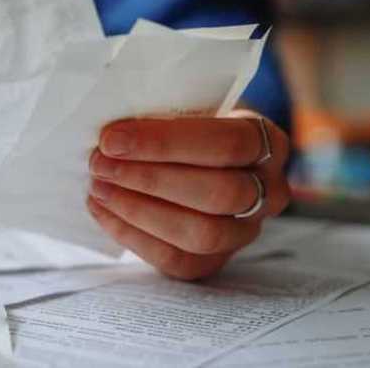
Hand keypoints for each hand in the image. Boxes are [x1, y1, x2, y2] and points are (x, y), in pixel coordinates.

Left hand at [87, 109, 289, 279]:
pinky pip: (178, 259)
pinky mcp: (216, 261)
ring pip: (202, 234)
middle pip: (219, 193)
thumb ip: (165, 114)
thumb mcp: (190, 108)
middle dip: (150, 179)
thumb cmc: (188, 128)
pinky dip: (133, 236)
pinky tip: (103, 211)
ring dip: (139, 210)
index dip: (166, 143)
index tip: (113, 139)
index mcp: (268, 142)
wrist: (198, 160)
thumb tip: (112, 131)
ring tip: (99, 187)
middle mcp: (269, 191)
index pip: (227, 143)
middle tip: (100, 164)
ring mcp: (246, 232)